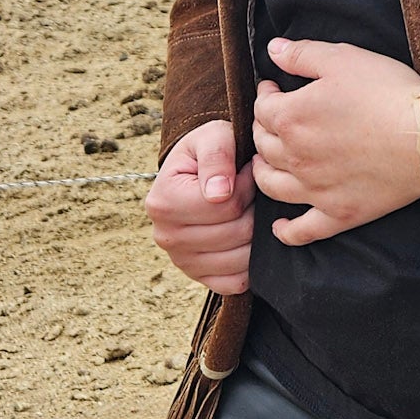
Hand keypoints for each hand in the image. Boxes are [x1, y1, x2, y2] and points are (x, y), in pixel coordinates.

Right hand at [145, 118, 254, 293]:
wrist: (199, 171)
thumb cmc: (209, 152)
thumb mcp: (213, 136)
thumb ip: (217, 156)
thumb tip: (218, 193)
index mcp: (163, 202)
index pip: (226, 205)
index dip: (247, 187)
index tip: (245, 172)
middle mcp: (166, 236)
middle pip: (236, 233)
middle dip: (254, 209)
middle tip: (251, 192)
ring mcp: (181, 261)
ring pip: (241, 259)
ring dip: (256, 234)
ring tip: (248, 210)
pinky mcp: (199, 277)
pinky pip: (237, 281)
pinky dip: (250, 262)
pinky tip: (247, 237)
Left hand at [251, 37, 419, 246]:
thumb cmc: (387, 92)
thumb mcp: (344, 58)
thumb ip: (303, 54)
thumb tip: (273, 49)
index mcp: (291, 117)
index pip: (262, 108)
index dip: (266, 95)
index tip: (275, 89)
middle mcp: (294, 157)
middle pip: (263, 145)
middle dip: (263, 128)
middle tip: (275, 119)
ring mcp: (315, 190)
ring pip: (271, 185)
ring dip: (262, 172)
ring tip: (267, 162)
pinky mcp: (338, 213)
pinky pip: (303, 230)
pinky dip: (287, 231)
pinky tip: (280, 227)